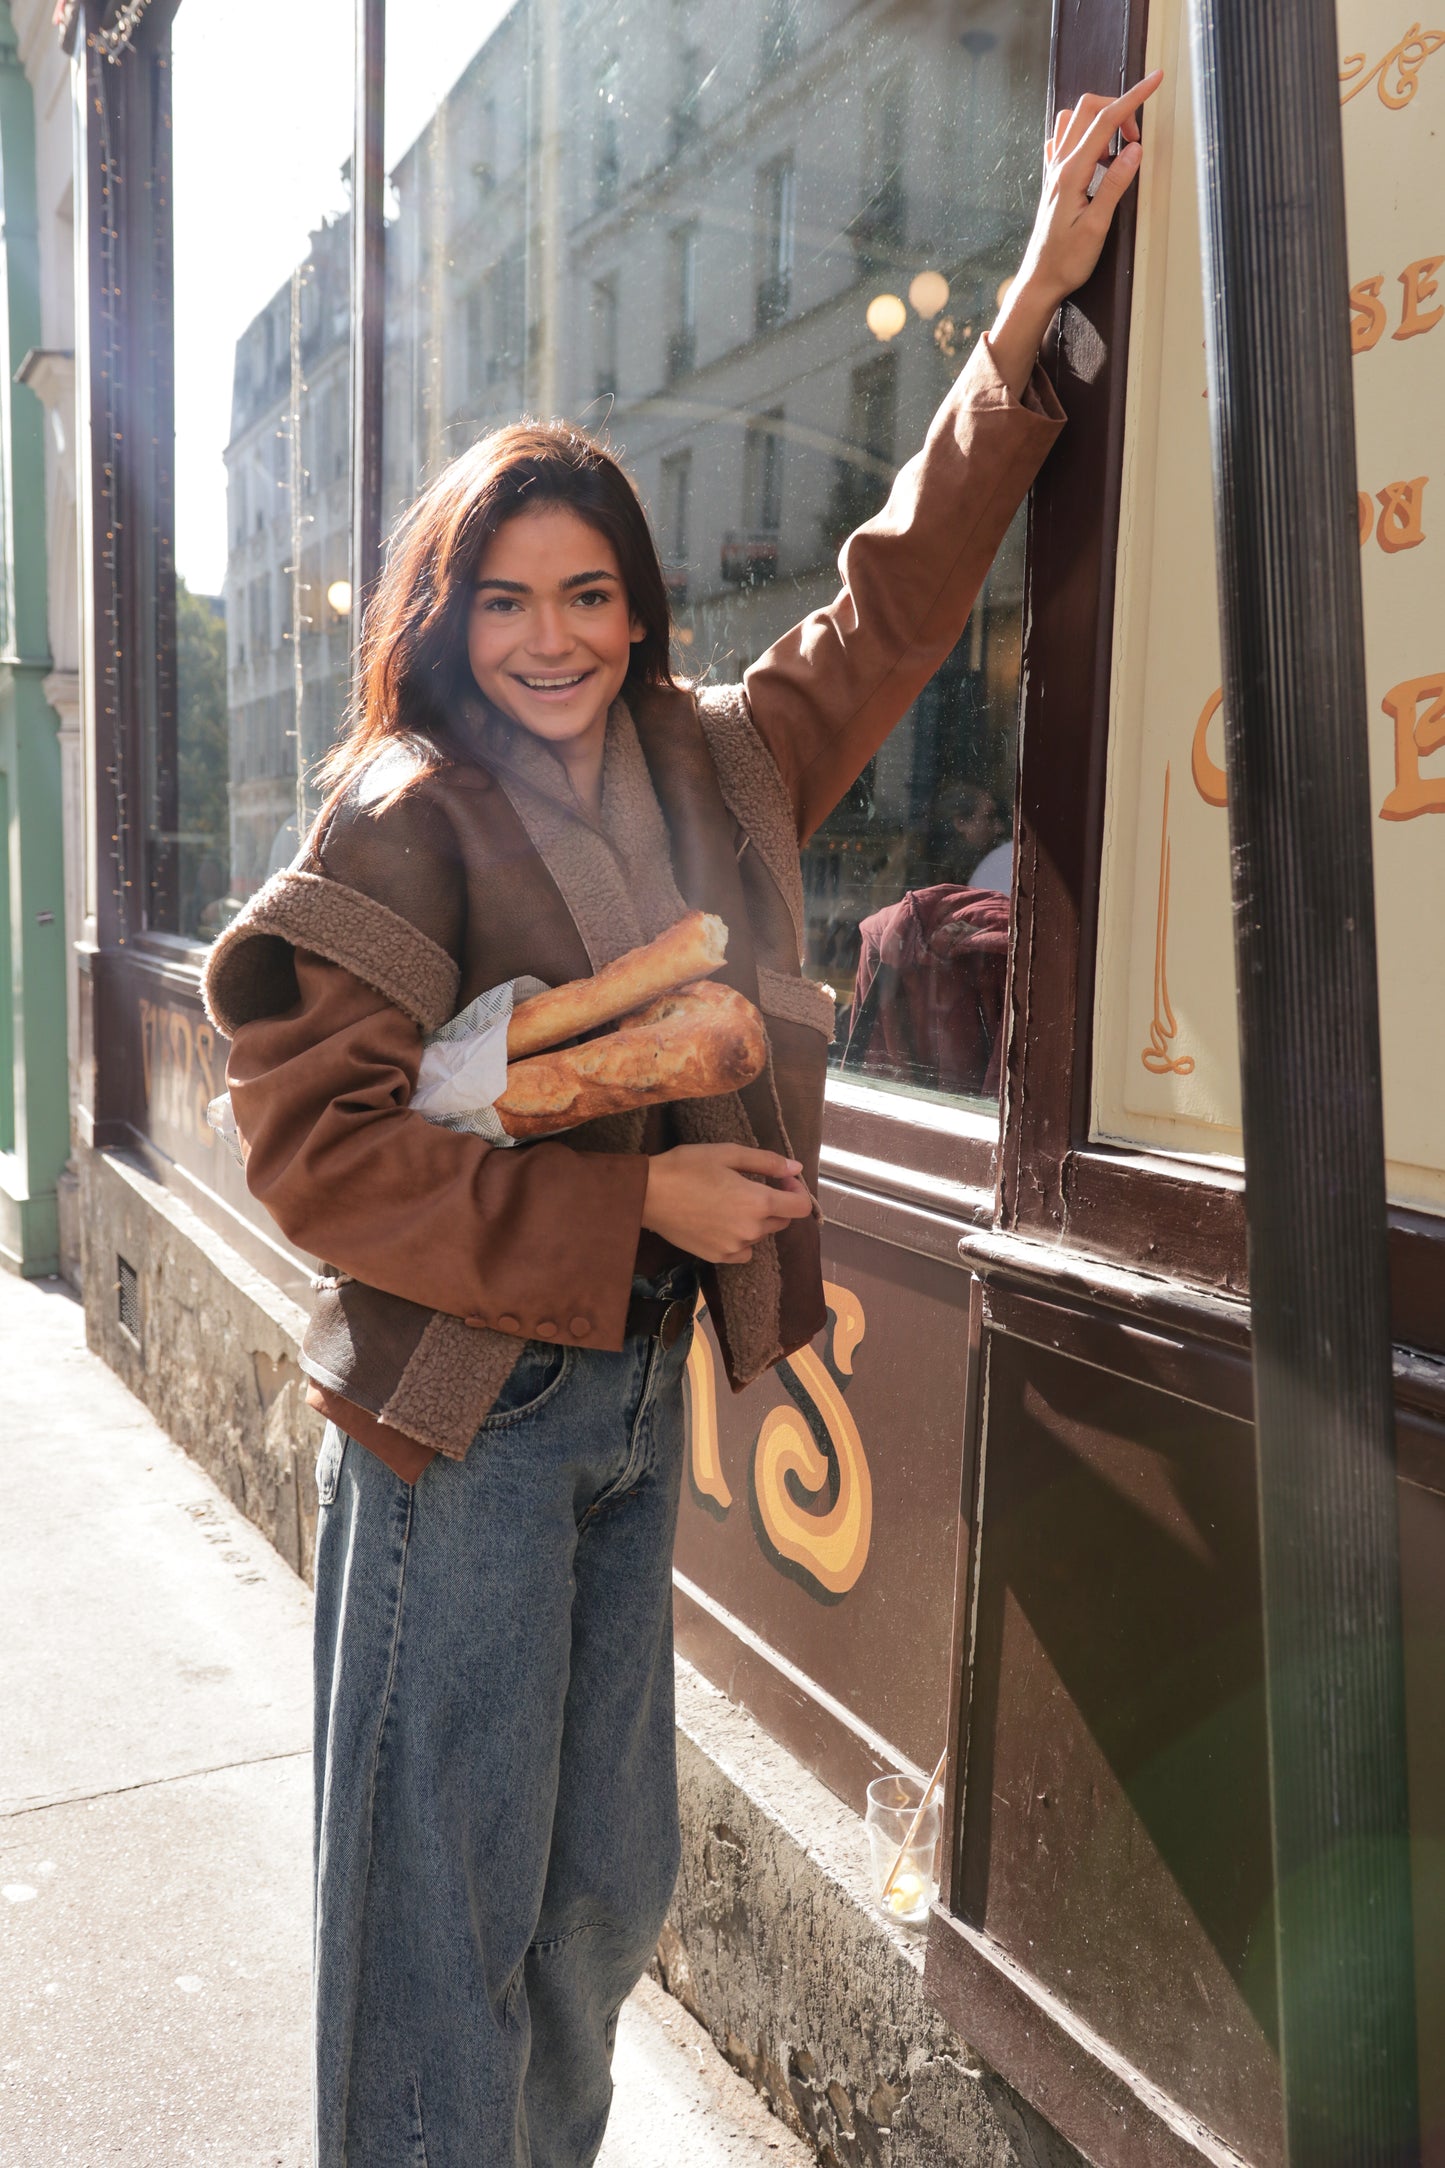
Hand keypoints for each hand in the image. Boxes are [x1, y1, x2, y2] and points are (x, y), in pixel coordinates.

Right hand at [641, 1143, 813, 1265]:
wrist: (647, 1194)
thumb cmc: (686, 1167)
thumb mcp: (728, 1153)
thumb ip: (767, 1162)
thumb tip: (796, 1168)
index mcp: (757, 1202)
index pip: (800, 1207)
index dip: (797, 1191)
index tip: (782, 1180)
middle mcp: (751, 1229)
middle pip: (782, 1221)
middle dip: (776, 1203)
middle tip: (751, 1186)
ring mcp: (734, 1247)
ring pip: (761, 1235)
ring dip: (756, 1221)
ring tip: (729, 1202)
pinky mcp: (717, 1257)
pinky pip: (743, 1252)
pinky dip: (741, 1239)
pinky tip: (722, 1223)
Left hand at [990, 70, 1163, 397]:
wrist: (1039, 280)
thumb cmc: (1067, 261)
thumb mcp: (1097, 227)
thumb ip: (1115, 185)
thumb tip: (1135, 149)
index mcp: (1072, 172)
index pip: (1106, 120)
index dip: (1133, 97)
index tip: (1156, 79)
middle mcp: (1059, 165)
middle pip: (1088, 109)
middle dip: (1119, 111)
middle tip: (1137, 141)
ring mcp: (1054, 170)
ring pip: (1075, 121)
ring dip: (1101, 123)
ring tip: (1116, 153)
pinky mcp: (1054, 180)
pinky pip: (1065, 141)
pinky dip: (1086, 137)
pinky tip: (1097, 159)